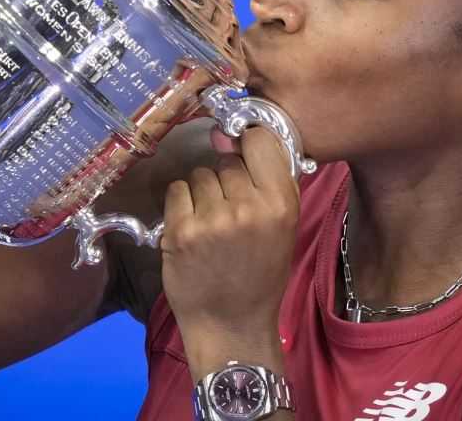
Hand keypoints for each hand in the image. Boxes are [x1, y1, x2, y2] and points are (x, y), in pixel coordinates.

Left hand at [161, 127, 299, 376]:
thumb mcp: (284, 228)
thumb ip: (270, 183)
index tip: (243, 154)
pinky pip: (177, 190)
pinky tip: (191, 228)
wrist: (232, 324)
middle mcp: (248, 208)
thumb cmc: (260, 275)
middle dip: (224, 181)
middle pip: (227, 162)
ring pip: (200, 174)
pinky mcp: (180, 230)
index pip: (261, 141)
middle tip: (228, 213)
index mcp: (281, 205)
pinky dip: (180, 205)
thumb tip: (238, 136)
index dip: (248, 144)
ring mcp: (212, 219)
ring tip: (210, 225)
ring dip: (201, 194)